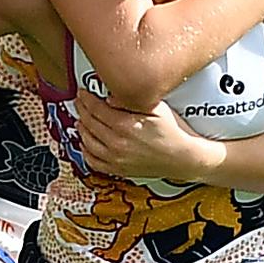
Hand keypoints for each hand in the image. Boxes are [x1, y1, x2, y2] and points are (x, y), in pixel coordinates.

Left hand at [75, 89, 219, 179]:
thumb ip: (131, 100)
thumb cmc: (173, 133)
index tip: (83, 92)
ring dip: (81, 128)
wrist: (183, 158)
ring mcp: (116, 159)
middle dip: (82, 109)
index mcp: (125, 125)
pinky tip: (86, 143)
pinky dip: (85, 151)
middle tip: (80, 102)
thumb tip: (111, 97)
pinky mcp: (118, 170)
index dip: (86, 98)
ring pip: (87, 141)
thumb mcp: (156, 107)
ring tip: (81, 119)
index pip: (95, 108)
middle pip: (89, 123)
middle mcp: (117, 143)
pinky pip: (93, 161)